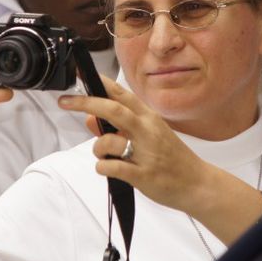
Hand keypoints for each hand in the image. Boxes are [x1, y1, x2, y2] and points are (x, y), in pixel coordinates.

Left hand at [59, 76, 209, 213]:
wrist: (197, 183)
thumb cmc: (170, 158)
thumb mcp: (147, 135)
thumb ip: (117, 126)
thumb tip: (89, 118)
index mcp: (148, 117)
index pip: (120, 94)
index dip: (99, 83)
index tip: (79, 77)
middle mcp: (147, 130)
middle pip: (113, 109)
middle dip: (85, 103)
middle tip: (65, 102)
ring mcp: (146, 152)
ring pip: (108, 141)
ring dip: (97, 148)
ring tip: (105, 156)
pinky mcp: (144, 175)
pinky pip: (112, 167)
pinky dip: (103, 167)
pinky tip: (108, 169)